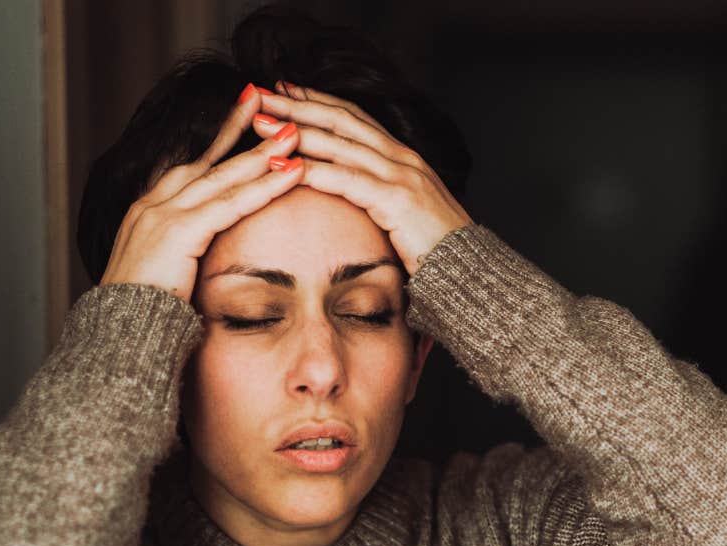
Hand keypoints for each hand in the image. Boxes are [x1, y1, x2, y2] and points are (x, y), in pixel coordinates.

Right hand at [99, 84, 305, 303]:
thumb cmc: (145, 318)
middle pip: (207, 159)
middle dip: (240, 128)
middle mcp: (153, 206)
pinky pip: (231, 202)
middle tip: (268, 99)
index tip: (244, 115)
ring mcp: (162, 215)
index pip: (190, 168)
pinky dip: (265, 185)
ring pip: (223, 175)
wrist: (118, 339)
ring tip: (294, 132)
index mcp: (149, 214)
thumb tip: (207, 260)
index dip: (219, 141)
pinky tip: (293, 171)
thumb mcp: (167, 278)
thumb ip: (186, 258)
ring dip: (262, 152)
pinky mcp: (178, 232)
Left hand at [251, 81, 472, 275]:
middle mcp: (401, 158)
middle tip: (257, 95)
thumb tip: (352, 195)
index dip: (317, 101)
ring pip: (338, 143)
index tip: (283, 91)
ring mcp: (400, 175)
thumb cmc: (436, 250)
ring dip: (294, 130)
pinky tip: (282, 166)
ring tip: (258, 124)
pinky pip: (345, 179)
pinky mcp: (395, 199)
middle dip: (296, 105)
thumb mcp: (405, 213)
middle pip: (340, 120)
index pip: (353, 118)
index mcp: (403, 158)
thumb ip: (380, 196)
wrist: (469, 273)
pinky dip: (311, 170)